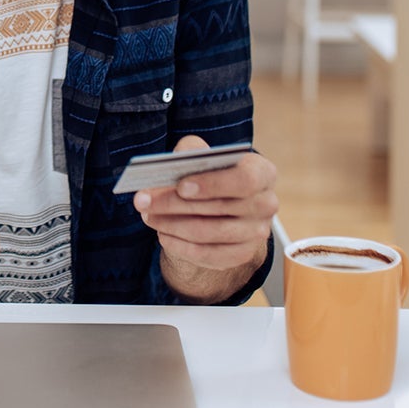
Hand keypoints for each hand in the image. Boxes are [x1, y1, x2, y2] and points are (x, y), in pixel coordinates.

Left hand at [134, 136, 278, 302]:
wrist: (225, 204)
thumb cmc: (212, 174)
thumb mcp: (204, 155)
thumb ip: (191, 152)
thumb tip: (174, 163)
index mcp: (262, 173)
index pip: (244, 180)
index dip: (212, 184)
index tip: (180, 186)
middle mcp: (266, 204)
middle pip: (219, 208)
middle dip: (174, 204)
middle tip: (143, 201)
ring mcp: (256, 232)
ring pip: (208, 233)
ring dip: (171, 224)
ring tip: (147, 215)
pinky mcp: (242, 254)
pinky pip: (207, 255)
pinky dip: (180, 246)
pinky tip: (162, 234)